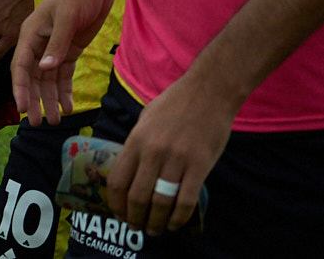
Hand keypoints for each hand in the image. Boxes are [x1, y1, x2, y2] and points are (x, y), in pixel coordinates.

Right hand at [12, 0, 116, 123]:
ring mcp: (54, 48)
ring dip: (50, 100)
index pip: (20, 66)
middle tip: (36, 124)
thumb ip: (56, 44)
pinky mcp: (70, 49)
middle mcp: (38, 43)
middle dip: (34, 100)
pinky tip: (68, 106)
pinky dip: (64, 91)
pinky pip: (64, 75)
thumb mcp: (66, 17)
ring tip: (55, 120)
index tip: (22, 108)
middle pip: (32, 78)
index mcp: (30, 34)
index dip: (20, 89)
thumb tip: (44, 70)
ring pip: (47, 80)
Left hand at [107, 70, 233, 233]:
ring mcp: (177, 159)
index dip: (115, 203)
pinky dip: (179, 218)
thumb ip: (138, 145)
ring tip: (154, 231)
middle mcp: (152, 152)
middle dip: (134, 218)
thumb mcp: (145, 120)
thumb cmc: (175, 104)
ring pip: (161, 202)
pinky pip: (186, 200)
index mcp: (136, 140)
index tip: (118, 214)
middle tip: (136, 228)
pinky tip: (176, 224)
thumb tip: (131, 169)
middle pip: (137, 196)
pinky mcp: (200, 165)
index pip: (117, 180)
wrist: (208, 92)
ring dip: (156, 222)